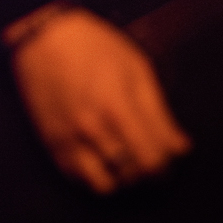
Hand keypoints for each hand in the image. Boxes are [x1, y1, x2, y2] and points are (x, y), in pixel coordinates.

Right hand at [8, 5, 190, 193]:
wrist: (42, 37)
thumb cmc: (94, 46)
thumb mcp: (136, 68)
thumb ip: (159, 112)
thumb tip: (181, 148)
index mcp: (117, 108)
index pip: (152, 160)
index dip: (167, 164)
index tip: (169, 155)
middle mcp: (92, 129)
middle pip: (133, 175)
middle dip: (149, 171)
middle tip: (150, 156)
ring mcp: (69, 139)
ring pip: (106, 185)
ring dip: (122, 178)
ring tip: (126, 162)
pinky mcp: (52, 143)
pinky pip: (78, 179)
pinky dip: (95, 177)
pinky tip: (102, 160)